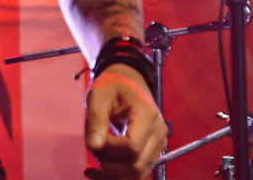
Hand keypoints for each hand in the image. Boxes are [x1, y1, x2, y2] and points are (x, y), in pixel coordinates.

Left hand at [84, 64, 167, 179]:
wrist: (127, 82)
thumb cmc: (113, 86)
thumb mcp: (99, 95)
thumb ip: (96, 119)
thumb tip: (94, 146)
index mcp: (148, 116)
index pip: (132, 146)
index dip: (109, 149)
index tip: (94, 139)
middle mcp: (158, 133)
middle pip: (136, 165)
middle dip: (109, 163)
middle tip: (93, 146)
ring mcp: (158, 144)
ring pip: (138, 174)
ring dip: (112, 173)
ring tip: (97, 156)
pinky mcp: (153, 152)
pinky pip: (138, 173)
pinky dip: (118, 176)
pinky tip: (98, 172)